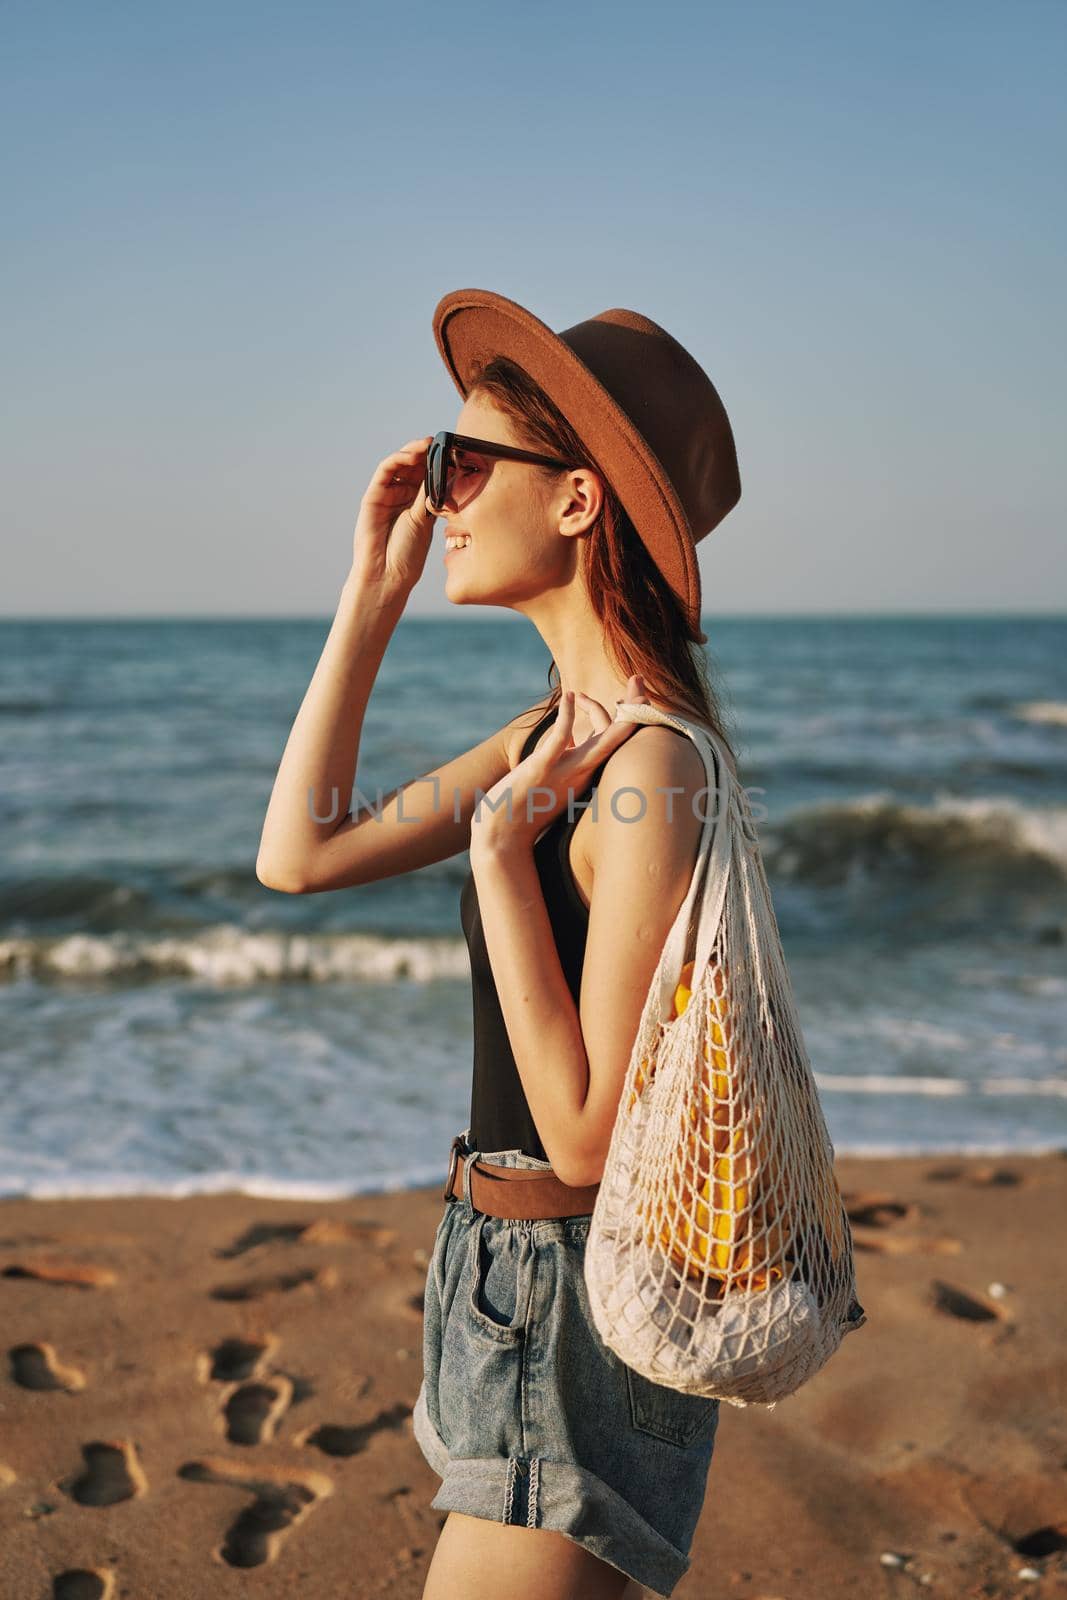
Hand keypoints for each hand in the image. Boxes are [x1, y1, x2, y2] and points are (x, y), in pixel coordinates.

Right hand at [351, 436, 436, 597]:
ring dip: (412, 452)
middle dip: (426, 453)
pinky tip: (410, 455)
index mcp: (417, 503)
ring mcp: (386, 495)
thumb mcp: (424, 520)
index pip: (426, 475)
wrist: (387, 575)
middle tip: (440, 443)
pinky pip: (384, 471)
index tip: (453, 451)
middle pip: (413, 466)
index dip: (437, 462)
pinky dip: (397, 459)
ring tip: (427, 444)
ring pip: (399, 465)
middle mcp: (401, 496)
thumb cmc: (408, 555)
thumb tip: (445, 471)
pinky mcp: (372, 496)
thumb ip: (430, 495)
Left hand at [470, 675, 652, 856]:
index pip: (612, 740)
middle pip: (621, 738)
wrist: (501, 837)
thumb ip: (568, 759)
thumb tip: (575, 737)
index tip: (613, 694)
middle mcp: (584, 774)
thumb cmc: (525, 809)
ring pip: (607, 741)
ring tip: (632, 682)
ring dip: (623, 711)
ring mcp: (566, 772)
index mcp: (587, 775)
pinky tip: (571, 696)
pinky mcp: (542, 768)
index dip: (616, 715)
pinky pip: (562, 737)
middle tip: (640, 679)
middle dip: (636, 709)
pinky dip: (567, 715)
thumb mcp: (554, 779)